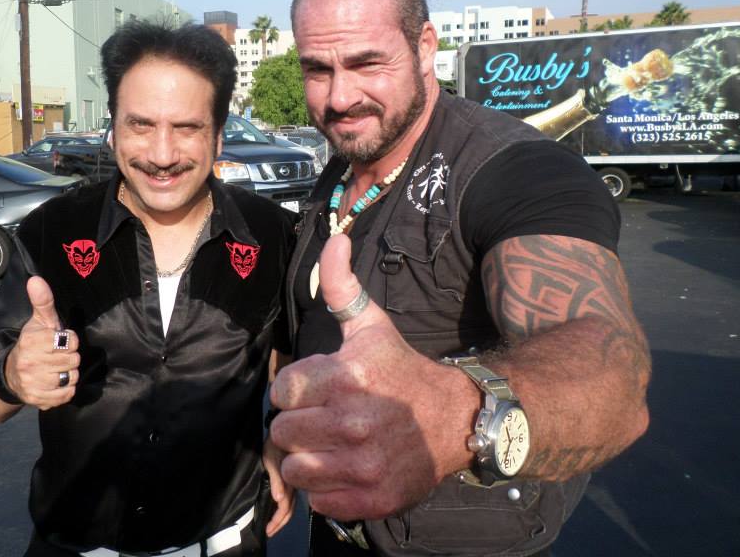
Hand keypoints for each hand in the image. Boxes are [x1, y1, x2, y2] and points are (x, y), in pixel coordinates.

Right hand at [5, 276, 80, 409]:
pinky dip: (66, 390)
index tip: (58, 341)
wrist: (10, 374)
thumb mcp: (39, 321)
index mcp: (31, 341)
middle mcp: (29, 363)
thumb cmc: (32, 344)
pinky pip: (67, 395)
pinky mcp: (38, 400)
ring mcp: (32, 383)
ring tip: (55, 369)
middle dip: (69, 357)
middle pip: (73, 360)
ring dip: (68, 373)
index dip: (69, 340)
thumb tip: (36, 279)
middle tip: (56, 357)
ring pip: (72, 377)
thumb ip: (43, 301)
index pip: (70, 340)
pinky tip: (55, 383)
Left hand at [263, 435, 294, 536]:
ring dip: (282, 517)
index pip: (285, 508)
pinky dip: (284, 507)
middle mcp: (294, 484)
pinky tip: (278, 508)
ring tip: (273, 524)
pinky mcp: (293, 478)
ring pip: (291, 505)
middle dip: (279, 523)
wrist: (285, 428)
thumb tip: (279, 498)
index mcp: (290, 481)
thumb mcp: (272, 458)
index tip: (268, 529)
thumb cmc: (277, 441)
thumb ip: (276, 479)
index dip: (277, 520)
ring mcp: (295, 482)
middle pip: (289, 510)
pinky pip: (291, 497)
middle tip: (269, 531)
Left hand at [269, 235, 476, 520]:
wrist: (458, 419)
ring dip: (307, 459)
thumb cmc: (403, 371)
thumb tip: (334, 238)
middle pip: (281, 433)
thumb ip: (341, 286)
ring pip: (295, 470)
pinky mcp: (371, 498)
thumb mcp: (372, 326)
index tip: (314, 390)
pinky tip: (345, 468)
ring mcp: (362, 463)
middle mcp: (351, 421)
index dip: (294, 390)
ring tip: (329, 445)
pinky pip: (319, 501)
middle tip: (321, 418)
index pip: (280, 391)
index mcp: (345, 376)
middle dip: (297, 425)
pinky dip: (327, 489)